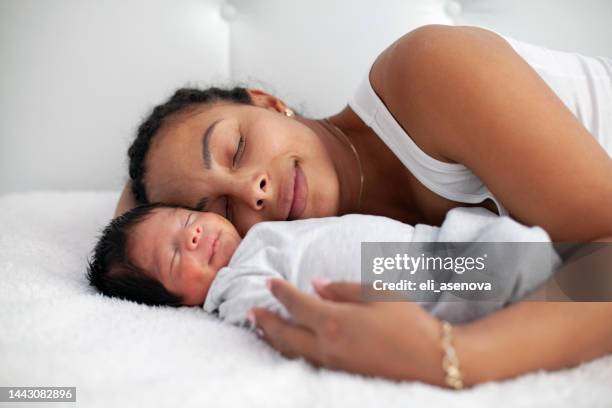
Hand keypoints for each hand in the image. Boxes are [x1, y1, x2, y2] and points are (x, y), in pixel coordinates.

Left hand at [249, 279, 445, 385]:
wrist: (433, 360)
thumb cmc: (408, 321)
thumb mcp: (377, 293)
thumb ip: (342, 288)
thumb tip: (315, 284)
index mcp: (334, 321)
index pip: (297, 303)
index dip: (280, 292)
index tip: (269, 282)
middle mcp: (327, 345)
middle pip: (285, 332)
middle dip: (265, 320)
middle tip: (250, 311)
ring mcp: (332, 364)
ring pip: (291, 351)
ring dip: (272, 338)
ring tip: (260, 328)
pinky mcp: (340, 374)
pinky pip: (305, 362)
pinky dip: (289, 352)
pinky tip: (288, 347)